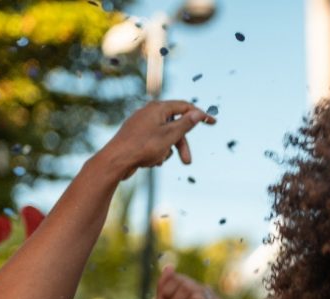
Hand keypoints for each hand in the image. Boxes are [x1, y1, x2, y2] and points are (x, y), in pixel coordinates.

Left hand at [94, 101, 215, 180]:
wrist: (116, 160)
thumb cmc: (143, 146)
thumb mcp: (170, 136)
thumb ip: (186, 124)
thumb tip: (198, 113)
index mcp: (158, 108)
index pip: (185, 107)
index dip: (200, 115)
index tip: (213, 122)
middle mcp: (149, 112)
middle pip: (175, 125)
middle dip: (182, 143)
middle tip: (187, 161)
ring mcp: (142, 124)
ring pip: (165, 135)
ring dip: (169, 150)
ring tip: (160, 161)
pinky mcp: (136, 135)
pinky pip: (154, 141)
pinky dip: (158, 151)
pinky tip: (151, 161)